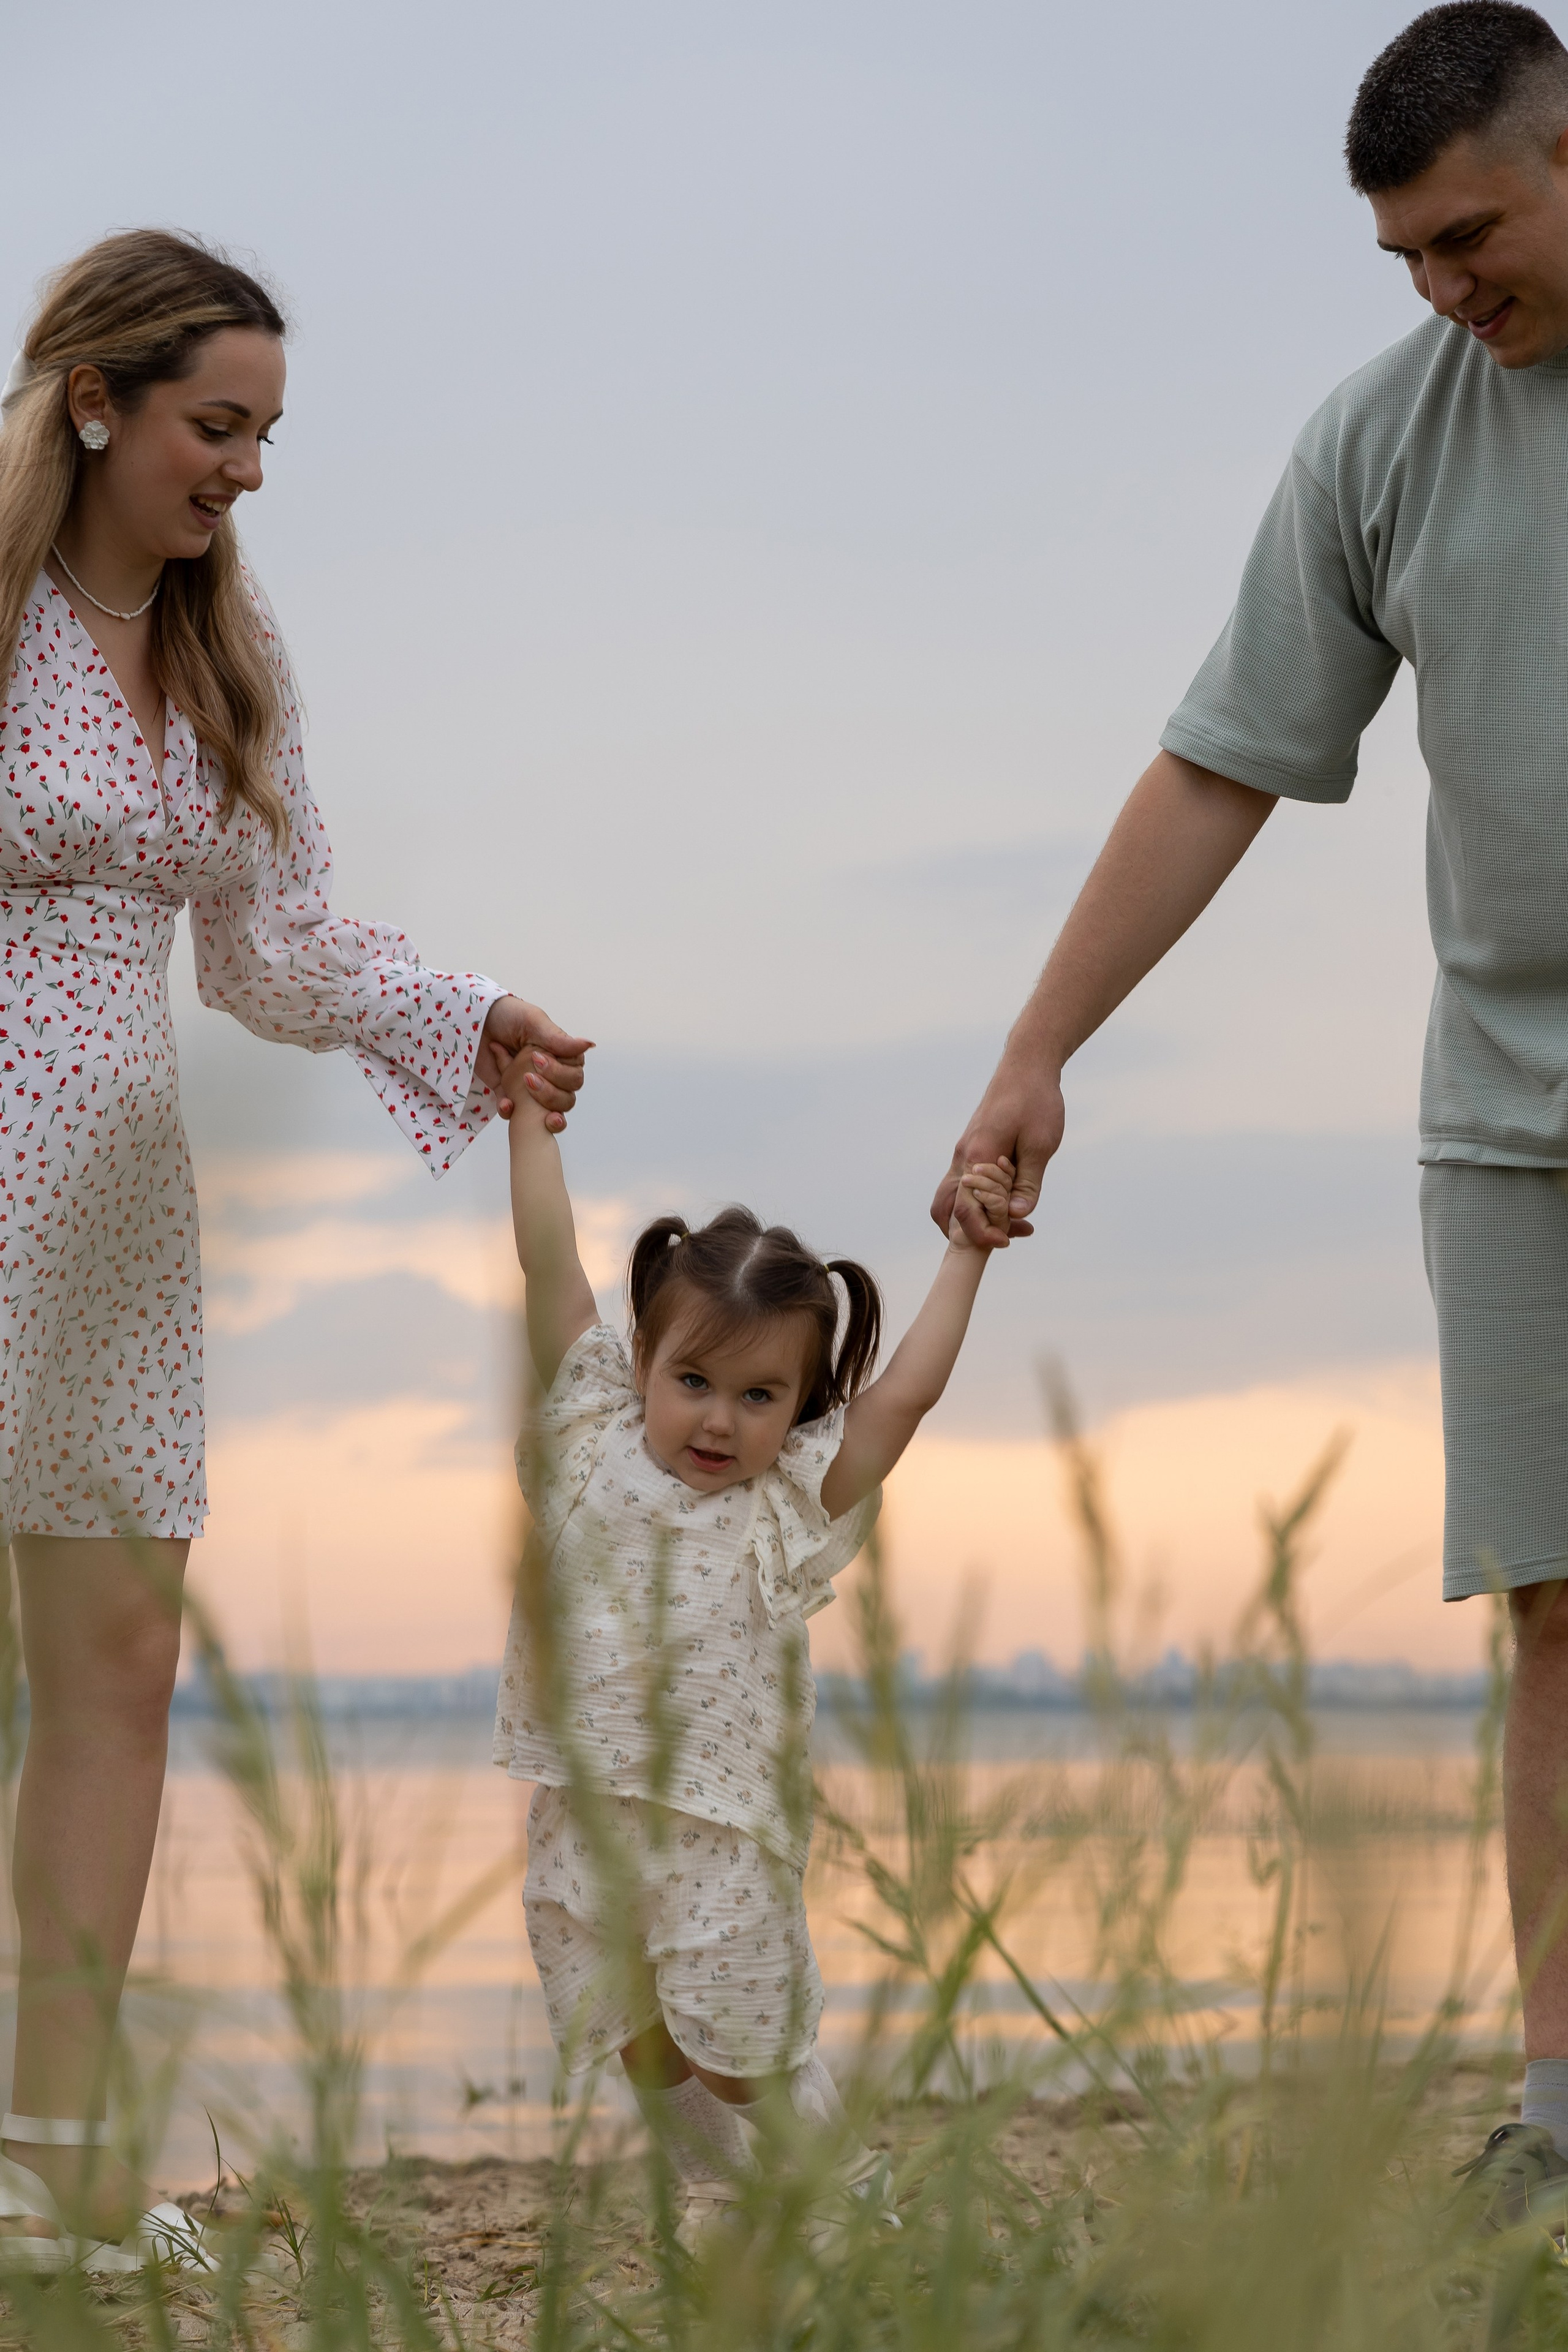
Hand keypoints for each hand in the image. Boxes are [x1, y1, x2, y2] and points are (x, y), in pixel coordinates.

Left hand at [476, 997, 593, 1130]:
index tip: (537, 1060)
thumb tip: (590, 1044)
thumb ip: (558, 1039)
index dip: (560, 1075)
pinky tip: (505, 1104)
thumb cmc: (507, 1015)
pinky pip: (515, 1113)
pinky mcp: (509, 1094)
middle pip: (565, 1099)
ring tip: (519, 1097)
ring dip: (537, 1109)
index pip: (574, 1078)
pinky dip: (511, 1112)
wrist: (473, 1019)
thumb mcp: (533, 1022)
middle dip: (549, 1095)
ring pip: (546, 1112)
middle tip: (528, 1079)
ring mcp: (530, 1087)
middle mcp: (550, 1074)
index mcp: (561, 1056)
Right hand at [931, 1051, 1063, 1242]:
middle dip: (970, 1231)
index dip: (983, 1232)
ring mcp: (963, 1153)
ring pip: (951, 1198)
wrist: (1026, 1066)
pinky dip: (978, 1201)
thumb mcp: (1041, 1144)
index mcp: (976, 1156)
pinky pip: (963, 1184)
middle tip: (1006, 1238)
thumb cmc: (1036, 1100)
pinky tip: (1008, 1200)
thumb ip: (1028, 1183)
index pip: (966, 1209)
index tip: (1007, 1242)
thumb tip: (1016, 1215)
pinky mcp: (971, 1149)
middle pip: (946, 1209)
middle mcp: (962, 1157)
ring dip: (973, 1217)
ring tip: (1008, 1225)